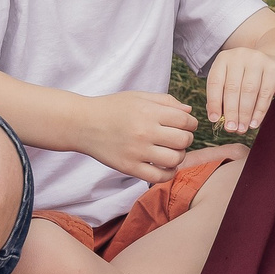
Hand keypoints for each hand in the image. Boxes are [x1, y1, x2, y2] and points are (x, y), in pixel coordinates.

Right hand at [75, 89, 197, 180]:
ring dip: (179, 156)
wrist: (83, 123)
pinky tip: (166, 166)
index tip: (187, 125)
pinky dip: (169, 173)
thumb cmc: (113, 108)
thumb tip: (189, 111)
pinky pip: (159, 177)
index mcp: (149, 112)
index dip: (191, 124)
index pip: (185, 121)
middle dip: (186, 139)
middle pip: (183, 140)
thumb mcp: (139, 97)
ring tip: (172, 152)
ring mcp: (137, 152)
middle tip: (179, 138)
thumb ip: (166, 101)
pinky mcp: (129, 168)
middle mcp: (144, 132)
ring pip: (175, 160)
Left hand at [205, 45, 274, 132]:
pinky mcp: (273, 68)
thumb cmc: (245, 78)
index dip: (214, 102)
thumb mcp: (230, 82)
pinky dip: (259, 111)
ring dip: (244, 114)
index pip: (215, 82)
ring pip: (249, 91)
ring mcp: (258, 59)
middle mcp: (239, 55)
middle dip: (231, 112)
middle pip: (233, 88)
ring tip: (242, 129)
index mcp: (223, 58)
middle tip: (230, 129)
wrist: (272, 65)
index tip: (214, 120)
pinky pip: (265, 93)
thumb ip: (221, 97)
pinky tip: (254, 123)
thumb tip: (216, 118)